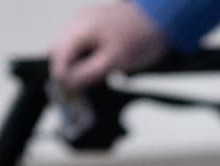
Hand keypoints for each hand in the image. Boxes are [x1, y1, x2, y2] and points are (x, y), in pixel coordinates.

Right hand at [50, 3, 170, 90]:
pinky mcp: (93, 25)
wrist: (161, 18)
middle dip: (63, 71)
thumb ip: (88, 73)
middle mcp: (78, 22)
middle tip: (74, 91)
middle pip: (58, 51)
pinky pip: (78, 43)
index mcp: (80, 29)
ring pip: (67, 47)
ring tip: (83, 81)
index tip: (66, 95)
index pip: (59, 56)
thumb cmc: (141, 36)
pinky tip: (92, 68)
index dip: (60, 77)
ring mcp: (84, 21)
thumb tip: (68, 84)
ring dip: (71, 65)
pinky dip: (81, 57)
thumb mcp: (115, 61)